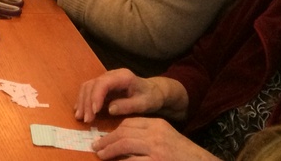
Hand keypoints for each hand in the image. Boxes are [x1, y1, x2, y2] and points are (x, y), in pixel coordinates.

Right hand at [75, 69, 169, 123]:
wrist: (153, 91)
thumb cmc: (150, 97)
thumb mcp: (144, 104)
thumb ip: (128, 106)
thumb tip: (110, 109)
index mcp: (122, 76)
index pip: (103, 83)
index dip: (96, 96)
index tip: (94, 112)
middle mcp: (110, 75)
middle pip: (92, 85)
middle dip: (87, 102)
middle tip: (87, 120)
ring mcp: (105, 79)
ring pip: (87, 86)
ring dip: (82, 102)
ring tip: (80, 117)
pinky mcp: (102, 85)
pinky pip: (88, 90)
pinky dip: (82, 100)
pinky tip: (79, 111)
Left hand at [91, 118, 216, 160]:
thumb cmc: (183, 155)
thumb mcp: (166, 138)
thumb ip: (147, 136)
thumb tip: (123, 140)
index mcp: (158, 125)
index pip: (129, 123)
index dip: (114, 131)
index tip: (105, 137)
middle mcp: (156, 134)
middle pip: (124, 132)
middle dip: (107, 139)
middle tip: (96, 146)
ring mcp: (156, 149)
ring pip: (125, 144)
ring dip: (109, 150)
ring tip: (101, 155)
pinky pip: (132, 160)